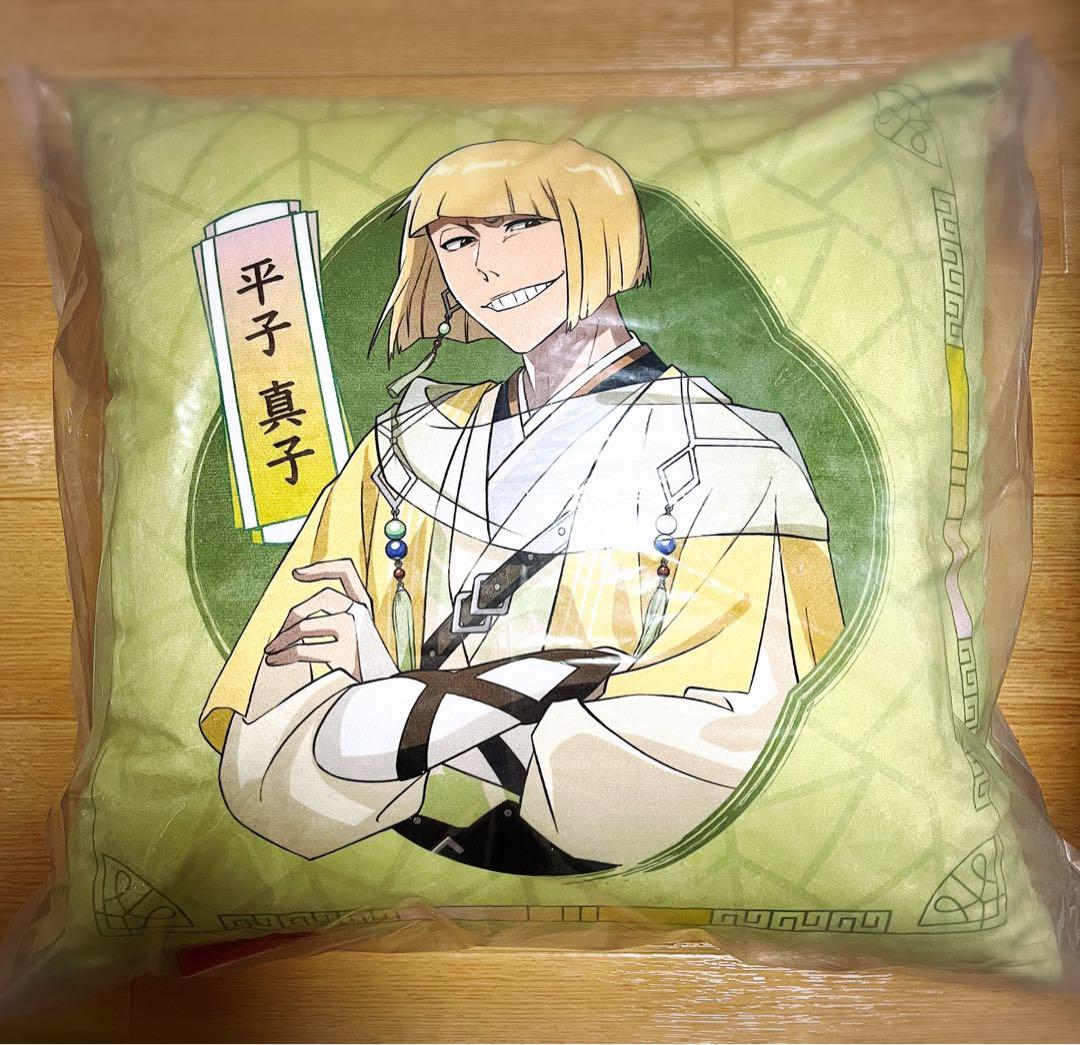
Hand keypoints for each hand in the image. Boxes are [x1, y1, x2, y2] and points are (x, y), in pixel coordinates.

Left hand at [263, 559, 393, 681]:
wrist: (385, 692)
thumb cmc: (365, 665)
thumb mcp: (358, 634)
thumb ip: (338, 618)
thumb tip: (294, 619)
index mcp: (365, 605)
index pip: (346, 571)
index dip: (320, 568)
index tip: (296, 574)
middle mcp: (362, 613)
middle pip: (319, 598)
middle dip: (293, 616)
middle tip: (277, 636)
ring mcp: (355, 631)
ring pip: (306, 626)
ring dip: (282, 639)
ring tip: (270, 651)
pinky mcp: (346, 653)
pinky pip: (304, 650)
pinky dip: (284, 655)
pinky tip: (275, 661)